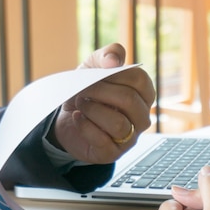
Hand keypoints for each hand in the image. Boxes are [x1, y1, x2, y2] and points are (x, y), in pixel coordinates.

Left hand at [51, 43, 155, 163]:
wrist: (66, 119)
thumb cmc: (87, 93)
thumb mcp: (93, 67)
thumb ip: (106, 55)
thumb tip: (114, 61)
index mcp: (143, 94)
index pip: (139, 80)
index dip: (113, 74)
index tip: (94, 74)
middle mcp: (141, 117)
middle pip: (129, 101)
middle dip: (99, 92)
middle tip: (82, 90)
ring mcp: (129, 138)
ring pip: (118, 123)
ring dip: (93, 110)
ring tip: (80, 105)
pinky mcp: (112, 154)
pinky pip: (102, 140)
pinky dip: (85, 126)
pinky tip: (77, 118)